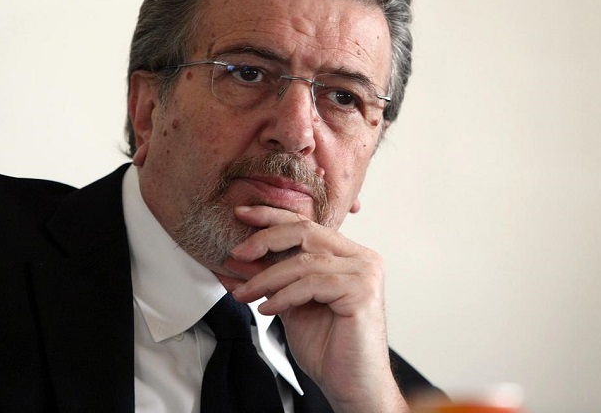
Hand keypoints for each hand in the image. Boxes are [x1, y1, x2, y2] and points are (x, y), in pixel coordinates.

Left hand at [224, 205, 408, 412]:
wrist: (352, 385)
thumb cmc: (329, 347)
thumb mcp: (290, 304)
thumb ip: (270, 279)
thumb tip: (235, 263)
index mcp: (346, 254)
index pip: (305, 224)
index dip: (271, 216)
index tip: (241, 214)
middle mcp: (360, 257)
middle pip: (305, 231)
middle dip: (265, 239)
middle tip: (236, 253)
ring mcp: (365, 272)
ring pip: (304, 261)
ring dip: (267, 277)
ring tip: (245, 293)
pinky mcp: (362, 291)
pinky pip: (313, 284)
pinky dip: (284, 295)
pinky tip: (268, 307)